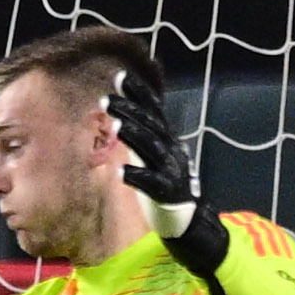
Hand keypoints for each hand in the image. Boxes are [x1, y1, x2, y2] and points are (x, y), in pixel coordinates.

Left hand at [101, 74, 200, 241]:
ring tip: (116, 126)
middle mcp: (171, 150)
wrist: (189, 218)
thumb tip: (125, 111)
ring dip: (135, 136)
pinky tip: (120, 171)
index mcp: (167, 139)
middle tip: (106, 99)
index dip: (139, 93)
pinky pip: (151, 184)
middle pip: (151, 125)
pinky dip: (137, 176)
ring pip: (153, 149)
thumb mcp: (156, 153)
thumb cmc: (166, 182)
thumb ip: (144, 134)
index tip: (120, 75)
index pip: (154, 110)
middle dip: (130, 110)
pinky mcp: (167, 193)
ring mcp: (171, 171)